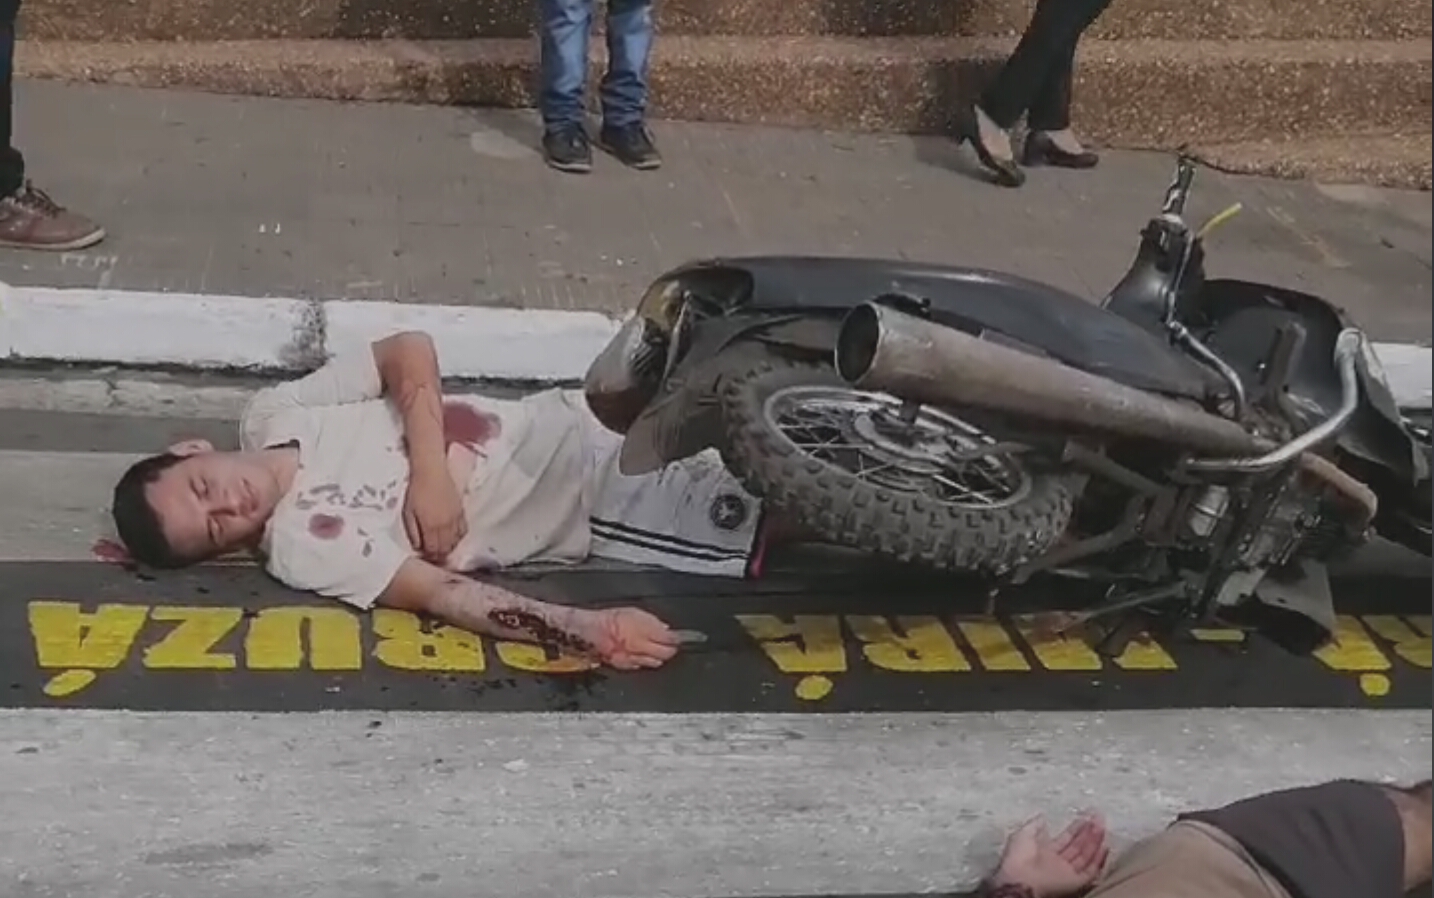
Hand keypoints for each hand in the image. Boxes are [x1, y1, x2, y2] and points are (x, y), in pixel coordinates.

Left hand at [402, 468, 467, 561]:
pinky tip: (452, 537)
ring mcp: (455, 519)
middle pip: (446, 549)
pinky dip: (458, 538)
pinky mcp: (461, 512)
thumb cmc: (417, 490)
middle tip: (433, 556)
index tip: (425, 557)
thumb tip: (418, 547)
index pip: (433, 551)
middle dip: (439, 555)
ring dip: (449, 548)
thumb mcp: (407, 513)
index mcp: (431, 527)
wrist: (432, 471)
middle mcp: (446, 526)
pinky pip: (463, 531)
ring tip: (442, 548)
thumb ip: (413, 533)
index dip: (429, 557)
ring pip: (456, 542)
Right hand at [580, 608, 680, 669]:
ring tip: (660, 652)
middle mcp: (639, 645)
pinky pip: (642, 665)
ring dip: (660, 657)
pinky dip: (646, 662)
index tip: (678, 638)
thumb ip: (651, 622)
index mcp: (643, 629)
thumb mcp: (633, 612)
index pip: (669, 638)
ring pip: (655, 662)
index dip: (676, 639)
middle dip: (670, 650)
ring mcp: (632, 657)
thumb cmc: (606, 619)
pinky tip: (646, 657)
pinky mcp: (624, 665)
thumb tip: (665, 629)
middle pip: (665, 653)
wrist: (588, 631)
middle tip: (672, 646)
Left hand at [989, 814, 1108, 897]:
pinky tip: (1105, 846)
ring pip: (1086, 856)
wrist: (1020, 880)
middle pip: (1078, 846)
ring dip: (1095, 841)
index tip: (1085, 816)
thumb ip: (1034, 825)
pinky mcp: (1076, 882)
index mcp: (1044, 853)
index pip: (1065, 839)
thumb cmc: (1017, 858)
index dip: (1076, 828)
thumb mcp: (1022, 834)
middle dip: (1088, 831)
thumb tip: (1042, 816)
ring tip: (1102, 825)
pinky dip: (1099, 860)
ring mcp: (1067, 872)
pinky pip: (1091, 872)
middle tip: (1098, 817)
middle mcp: (1057, 863)